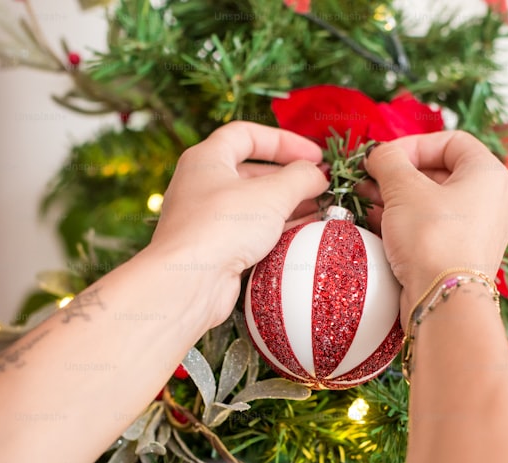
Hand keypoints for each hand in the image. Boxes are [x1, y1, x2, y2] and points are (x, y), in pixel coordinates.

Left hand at [149, 121, 327, 325]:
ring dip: (286, 206)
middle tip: (319, 186)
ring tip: (318, 211)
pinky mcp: (213, 249)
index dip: (284, 140)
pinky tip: (301, 235)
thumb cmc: (222, 227)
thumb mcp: (272, 194)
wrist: (188, 282)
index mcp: (206, 159)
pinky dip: (275, 230)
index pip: (247, 135)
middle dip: (289, 178)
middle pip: (251, 171)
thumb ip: (301, 177)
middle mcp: (201, 185)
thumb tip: (317, 174)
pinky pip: (249, 232)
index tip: (314, 154)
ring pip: (252, 204)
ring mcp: (205, 219)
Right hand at [361, 131, 507, 319]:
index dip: (414, 144)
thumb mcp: (403, 188)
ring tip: (367, 199)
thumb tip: (379, 154)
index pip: (452, 141)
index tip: (384, 157)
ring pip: (434, 202)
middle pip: (441, 172)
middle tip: (369, 179)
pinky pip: (433, 229)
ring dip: (398, 198)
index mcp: (488, 174)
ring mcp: (478, 232)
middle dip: (399, 173)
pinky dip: (406, 222)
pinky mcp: (461, 257)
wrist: (445, 301)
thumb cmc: (432, 237)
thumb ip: (388, 161)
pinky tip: (378, 223)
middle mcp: (490, 201)